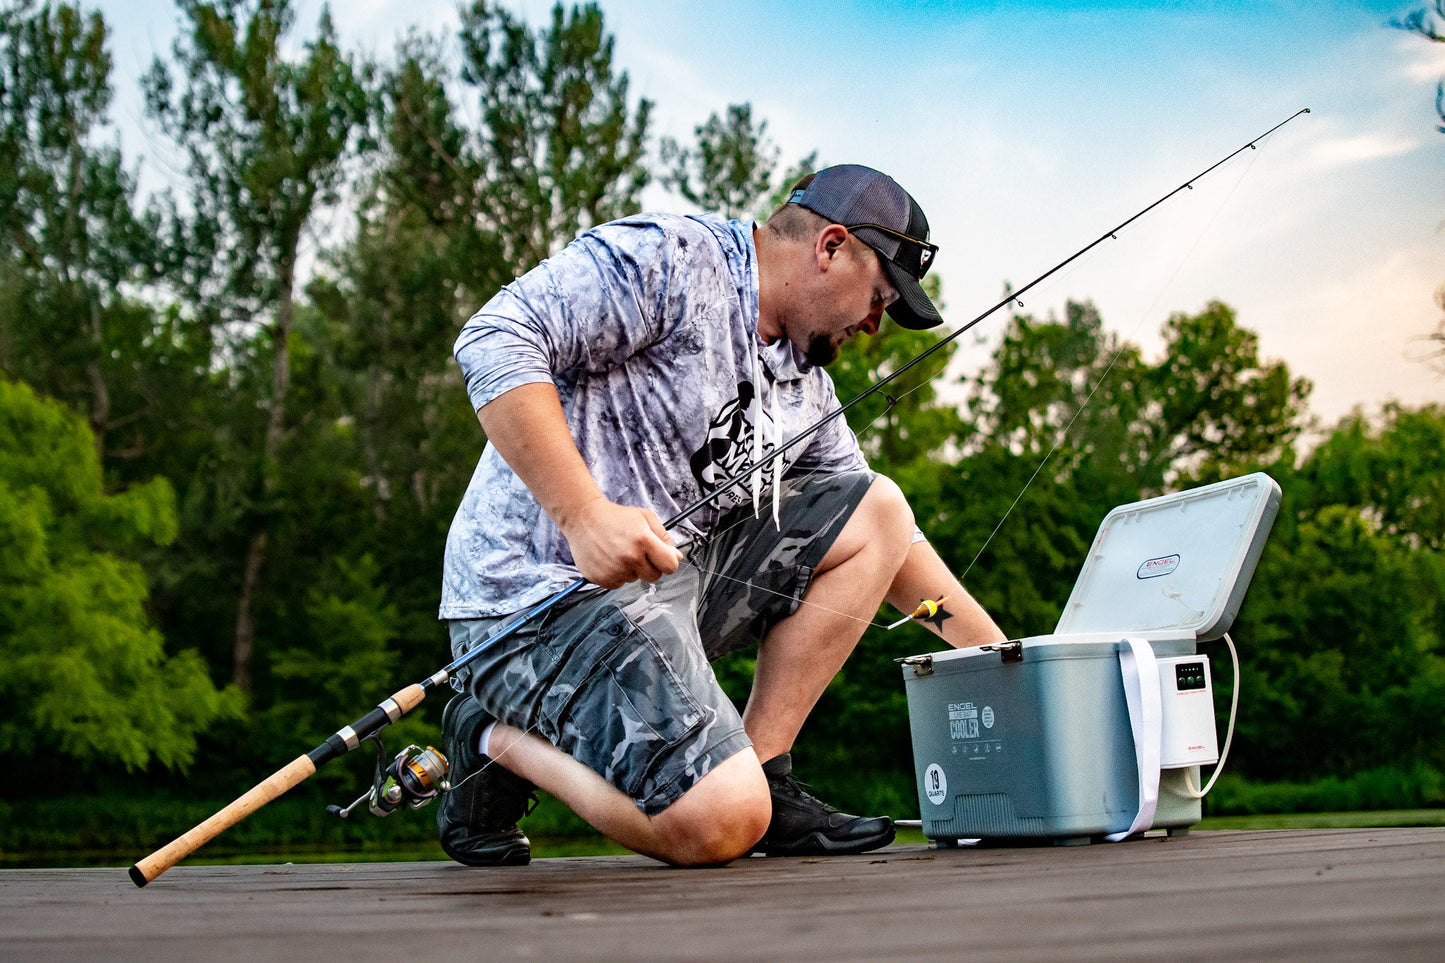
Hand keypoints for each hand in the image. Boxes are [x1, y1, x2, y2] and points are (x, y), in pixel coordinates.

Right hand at [557, 496, 682, 588]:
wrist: (583, 517)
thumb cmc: (615, 516)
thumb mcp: (645, 517)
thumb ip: (664, 537)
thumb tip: (677, 557)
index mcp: (643, 540)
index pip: (670, 566)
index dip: (668, 561)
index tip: (662, 557)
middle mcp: (629, 557)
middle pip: (654, 576)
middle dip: (650, 566)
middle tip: (637, 552)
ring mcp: (614, 569)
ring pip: (634, 580)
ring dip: (631, 569)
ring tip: (618, 551)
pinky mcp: (601, 578)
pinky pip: (618, 584)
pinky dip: (616, 575)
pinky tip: (609, 559)